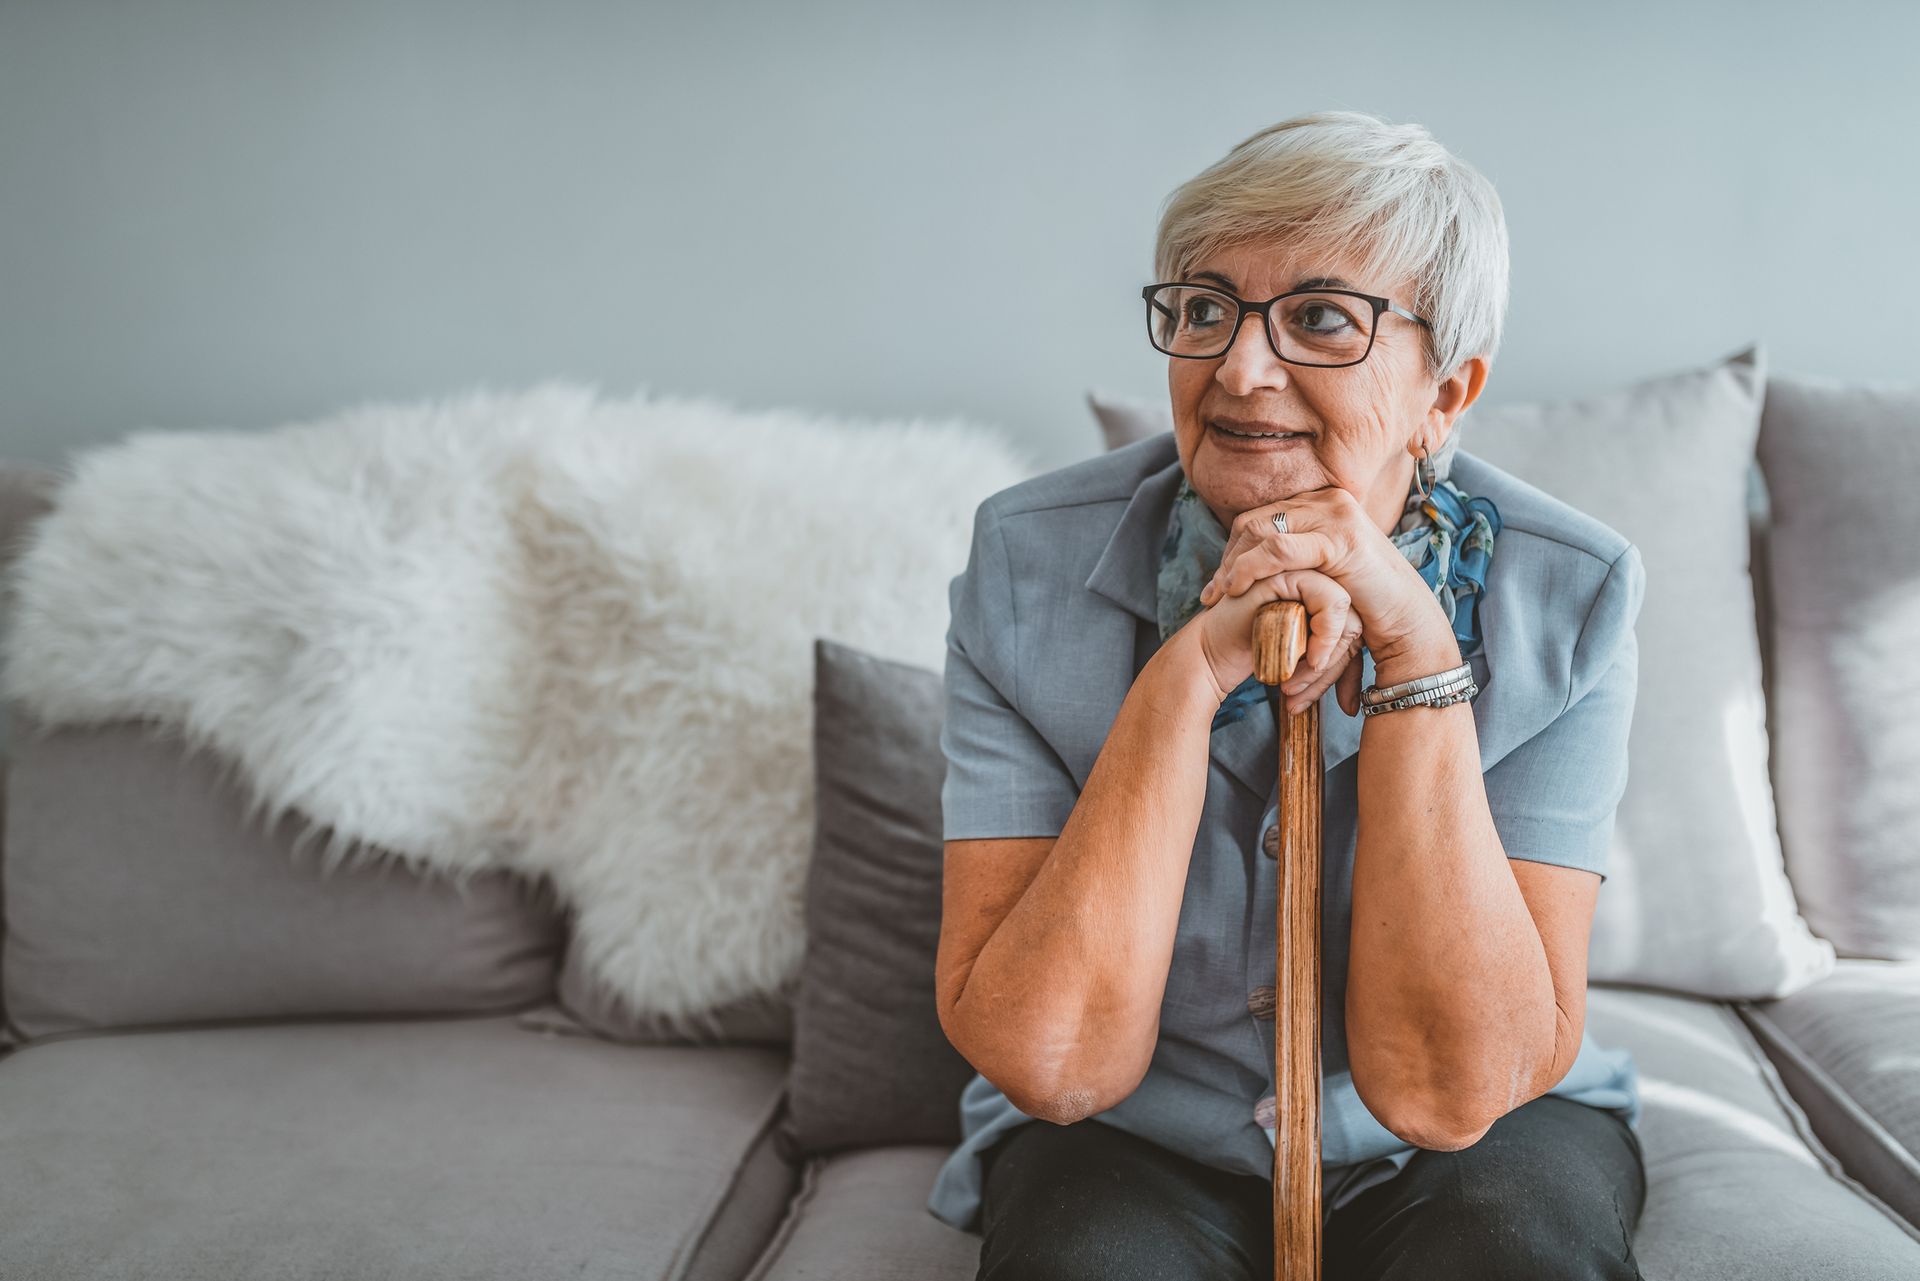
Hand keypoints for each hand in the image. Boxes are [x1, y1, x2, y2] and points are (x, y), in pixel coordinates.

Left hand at [1188, 485, 1443, 716]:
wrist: (1404, 616)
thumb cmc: (1364, 600)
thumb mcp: (1324, 569)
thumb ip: (1297, 556)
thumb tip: (1255, 557)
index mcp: (1321, 503)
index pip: (1261, 517)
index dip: (1233, 550)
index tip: (1217, 585)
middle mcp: (1327, 500)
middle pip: (1255, 522)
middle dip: (1228, 559)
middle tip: (1212, 594)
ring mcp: (1335, 515)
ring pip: (1262, 532)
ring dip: (1234, 565)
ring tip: (1222, 595)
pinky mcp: (1339, 538)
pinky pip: (1279, 549)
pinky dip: (1251, 568)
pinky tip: (1238, 589)